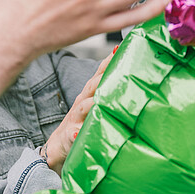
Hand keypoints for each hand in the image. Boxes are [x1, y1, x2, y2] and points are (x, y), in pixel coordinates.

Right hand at [43, 53, 112, 173]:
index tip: (120, 49)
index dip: (109, 62)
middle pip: (92, 86)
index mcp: (89, 94)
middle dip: (103, 77)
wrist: (60, 144)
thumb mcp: (95, 106)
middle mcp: (82, 102)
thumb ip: (110, 95)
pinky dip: (75, 133)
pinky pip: (72, 134)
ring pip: (83, 107)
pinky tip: (78, 133)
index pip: (100, 74)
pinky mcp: (70, 135)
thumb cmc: (82, 122)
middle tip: (116, 69)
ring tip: (99, 101)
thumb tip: (135, 82)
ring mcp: (75, 117)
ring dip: (91, 104)